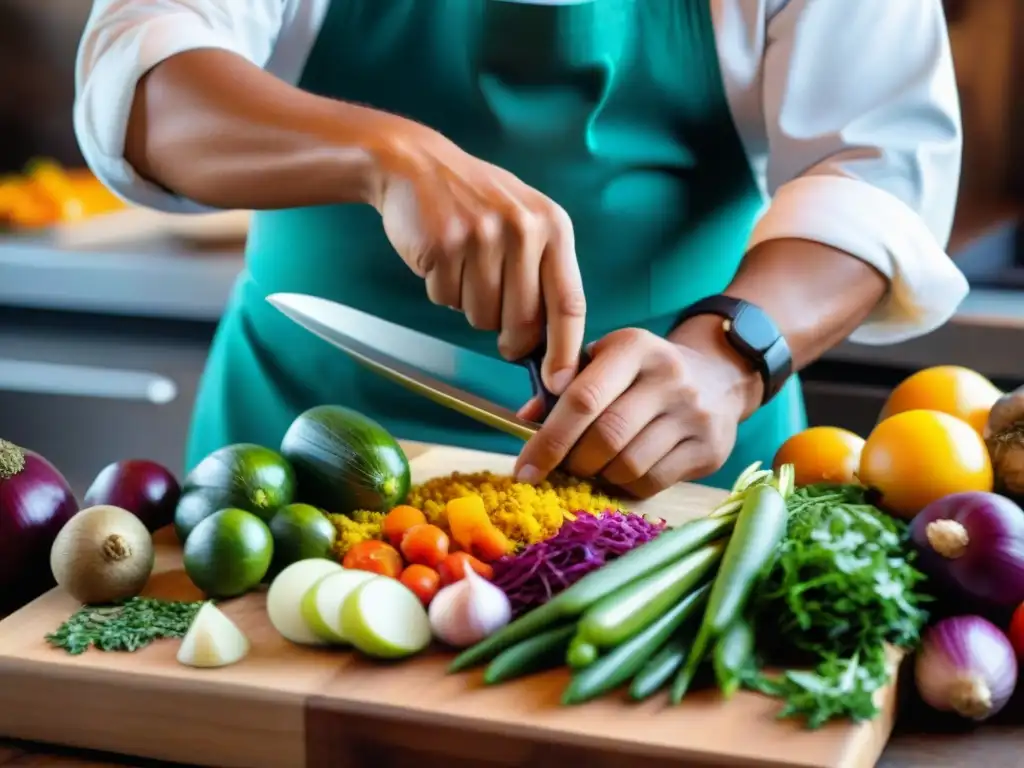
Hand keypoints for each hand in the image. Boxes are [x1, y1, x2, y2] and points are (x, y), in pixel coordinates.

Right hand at [370, 117, 585, 392]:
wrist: (417, 164)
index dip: (565, 350)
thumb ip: (544, 275)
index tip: (560, 382)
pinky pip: (445, 300)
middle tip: (494, 315)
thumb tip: (554, 349)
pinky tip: (441, 257)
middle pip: (523, 321)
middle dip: (508, 337)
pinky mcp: (443, 243)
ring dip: (469, 306)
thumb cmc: (477, 204)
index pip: (569, 303)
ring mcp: (482, 235)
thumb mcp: (526, 223)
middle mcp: (523, 229)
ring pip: (481, 317)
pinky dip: (441, 290)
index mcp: (553, 226)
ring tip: (464, 265)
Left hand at [514, 324, 761, 498]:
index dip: (549, 439)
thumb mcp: (605, 361)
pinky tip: (622, 472)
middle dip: (574, 461)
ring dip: (600, 475)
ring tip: (596, 465)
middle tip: (564, 466)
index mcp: (634, 347)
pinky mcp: (710, 449)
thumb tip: (526, 421)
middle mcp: (669, 377)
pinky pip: (653, 482)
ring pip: (628, 465)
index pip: (583, 398)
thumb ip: (564, 385)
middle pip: (605, 437)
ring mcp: (694, 415)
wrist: (718, 377)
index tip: (525, 469)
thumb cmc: (643, 372)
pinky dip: (627, 485)